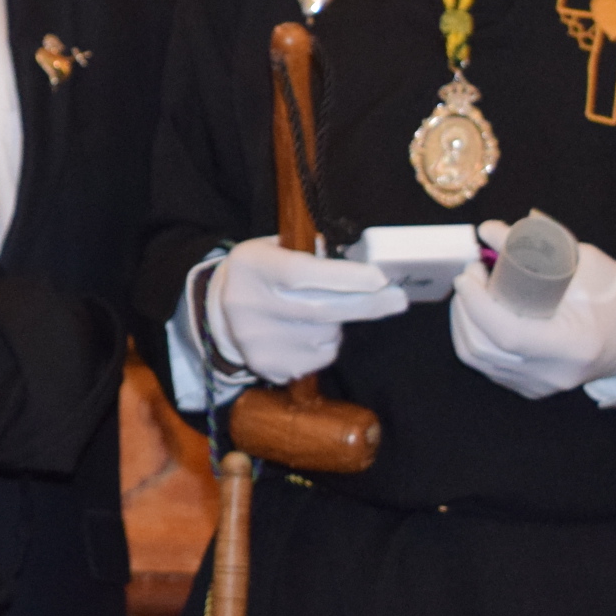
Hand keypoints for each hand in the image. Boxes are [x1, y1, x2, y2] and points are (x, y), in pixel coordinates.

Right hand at [207, 236, 404, 383]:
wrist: (218, 312)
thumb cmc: (262, 273)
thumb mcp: (276, 250)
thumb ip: (313, 256)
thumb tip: (364, 271)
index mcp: (252, 266)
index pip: (302, 273)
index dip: (344, 277)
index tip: (380, 278)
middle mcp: (248, 305)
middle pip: (321, 310)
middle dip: (367, 304)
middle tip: (397, 300)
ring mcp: (256, 340)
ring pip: (325, 336)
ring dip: (338, 324)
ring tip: (322, 312)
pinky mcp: (266, 366)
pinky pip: (319, 359)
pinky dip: (325, 345)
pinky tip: (308, 333)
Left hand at [449, 220, 615, 399]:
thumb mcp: (584, 263)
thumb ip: (535, 244)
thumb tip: (488, 230)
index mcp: (573, 345)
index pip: (507, 333)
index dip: (477, 303)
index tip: (468, 274)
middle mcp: (553, 373)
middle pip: (483, 349)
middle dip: (465, 307)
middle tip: (471, 274)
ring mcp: (541, 385)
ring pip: (478, 358)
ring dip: (464, 321)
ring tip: (473, 290)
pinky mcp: (531, 387)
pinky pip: (487, 365)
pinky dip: (473, 336)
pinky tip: (479, 312)